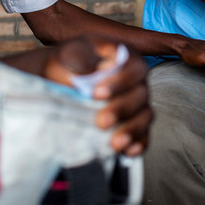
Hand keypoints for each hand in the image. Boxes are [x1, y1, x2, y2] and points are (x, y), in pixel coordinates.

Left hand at [44, 39, 151, 155]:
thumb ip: (81, 58)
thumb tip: (89, 73)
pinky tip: (127, 151)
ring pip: (145, 115)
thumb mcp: (71, 53)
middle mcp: (136, 79)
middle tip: (101, 121)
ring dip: (132, 130)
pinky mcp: (133, 123)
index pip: (134, 66)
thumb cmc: (68, 64)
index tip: (97, 94)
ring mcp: (136, 102)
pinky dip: (138, 143)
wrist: (59, 80)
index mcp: (125, 57)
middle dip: (122, 109)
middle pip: (141, 94)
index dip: (120, 81)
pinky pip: (143, 134)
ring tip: (115, 143)